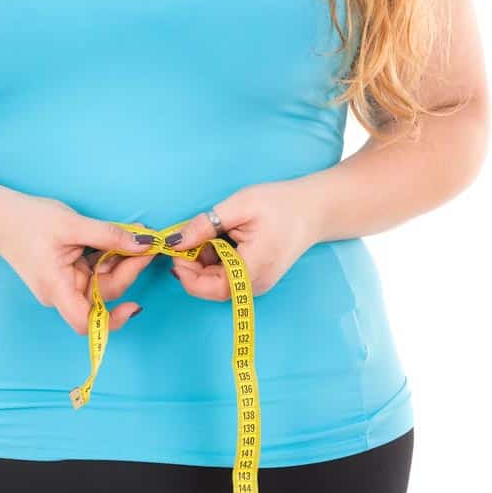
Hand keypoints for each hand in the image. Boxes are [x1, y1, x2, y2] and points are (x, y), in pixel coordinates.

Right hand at [0, 194, 157, 333]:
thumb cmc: (27, 221)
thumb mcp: (71, 224)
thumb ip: (108, 235)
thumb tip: (141, 243)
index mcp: (57, 288)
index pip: (87, 322)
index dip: (113, 320)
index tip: (136, 304)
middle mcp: (61, 293)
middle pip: (104, 294)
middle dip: (128, 269)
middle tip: (147, 243)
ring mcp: (65, 285)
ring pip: (103, 281)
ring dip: (122, 261)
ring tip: (135, 235)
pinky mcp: (68, 274)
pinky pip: (95, 271)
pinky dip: (109, 257)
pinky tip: (119, 239)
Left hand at [165, 180, 324, 299]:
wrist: (316, 210)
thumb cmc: (282, 205)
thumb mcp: (240, 205)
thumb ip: (205, 224)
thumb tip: (176, 241)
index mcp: (250, 271)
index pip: (204, 287)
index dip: (184, 271)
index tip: (178, 246)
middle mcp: (253, 286)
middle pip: (207, 287)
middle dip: (192, 264)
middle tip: (191, 234)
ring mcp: (256, 285)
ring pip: (215, 282)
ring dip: (203, 261)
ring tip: (211, 232)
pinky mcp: (256, 279)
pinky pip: (226, 277)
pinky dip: (216, 260)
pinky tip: (222, 238)